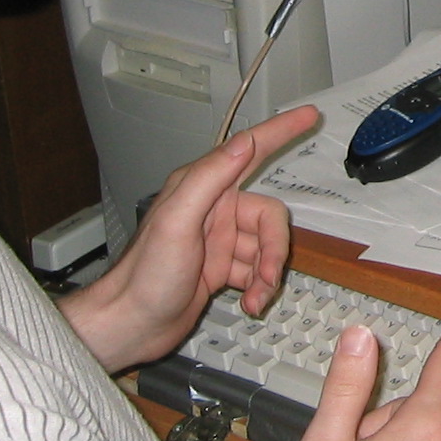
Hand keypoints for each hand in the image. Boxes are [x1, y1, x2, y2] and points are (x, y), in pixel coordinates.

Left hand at [59, 104, 320, 370]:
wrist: (131, 324)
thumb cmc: (145, 275)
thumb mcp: (176, 221)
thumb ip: (209, 178)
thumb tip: (243, 143)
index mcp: (202, 189)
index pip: (250, 150)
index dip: (281, 131)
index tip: (308, 116)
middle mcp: (213, 210)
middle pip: (268, 217)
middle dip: (274, 249)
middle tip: (267, 276)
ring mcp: (219, 241)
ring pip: (266, 247)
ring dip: (267, 274)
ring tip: (255, 296)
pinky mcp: (222, 267)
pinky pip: (258, 270)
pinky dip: (259, 288)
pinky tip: (248, 303)